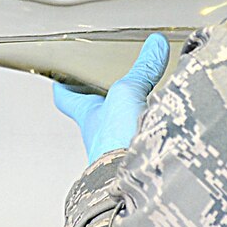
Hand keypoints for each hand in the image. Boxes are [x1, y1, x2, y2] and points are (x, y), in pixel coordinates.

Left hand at [54, 33, 169, 163]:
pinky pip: (143, 145)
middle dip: (106, 103)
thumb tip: (154, 44)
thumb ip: (143, 70)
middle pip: (96, 115)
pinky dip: (152, 137)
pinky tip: (166, 131)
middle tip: (114, 89)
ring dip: (132, 121)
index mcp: (88, 116)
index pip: (67, 98)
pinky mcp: (140, 164)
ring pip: (120, 132)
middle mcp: (100, 136)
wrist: (134, 182)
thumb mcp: (128, 93)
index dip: (63, 87)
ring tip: (150, 107)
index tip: (60, 78)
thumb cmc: (115, 142)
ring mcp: (119, 152)